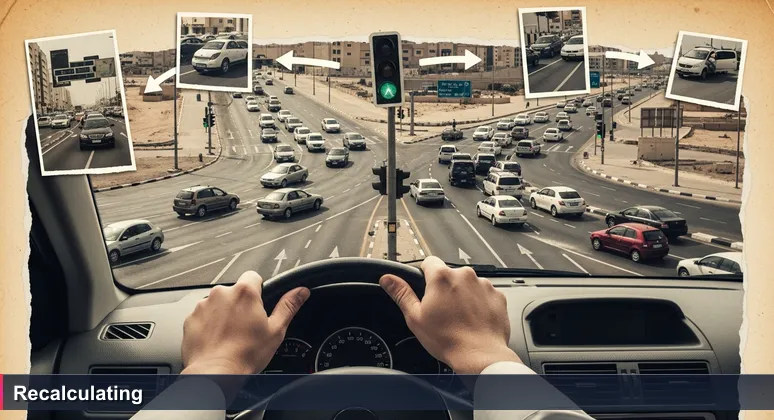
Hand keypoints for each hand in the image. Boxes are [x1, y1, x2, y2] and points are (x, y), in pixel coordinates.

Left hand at [181, 271, 309, 376]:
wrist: (215, 374)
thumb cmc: (244, 355)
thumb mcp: (276, 330)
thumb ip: (288, 306)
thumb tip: (301, 292)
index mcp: (245, 293)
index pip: (254, 276)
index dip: (258, 290)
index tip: (259, 304)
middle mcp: (222, 294)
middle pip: (235, 292)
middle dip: (241, 305)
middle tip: (247, 326)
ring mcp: (203, 305)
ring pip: (218, 303)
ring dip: (224, 314)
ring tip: (231, 336)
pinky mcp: (191, 318)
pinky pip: (203, 316)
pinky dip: (209, 325)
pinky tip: (217, 340)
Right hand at [380, 256, 520, 374]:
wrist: (480, 355)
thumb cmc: (448, 340)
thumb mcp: (415, 317)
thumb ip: (401, 293)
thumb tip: (387, 279)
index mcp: (442, 277)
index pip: (429, 262)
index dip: (425, 275)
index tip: (426, 289)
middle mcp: (464, 275)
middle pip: (449, 274)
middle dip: (445, 288)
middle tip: (442, 310)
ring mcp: (483, 284)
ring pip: (467, 284)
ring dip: (463, 295)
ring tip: (459, 317)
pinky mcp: (497, 295)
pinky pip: (484, 294)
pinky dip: (479, 303)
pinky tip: (473, 319)